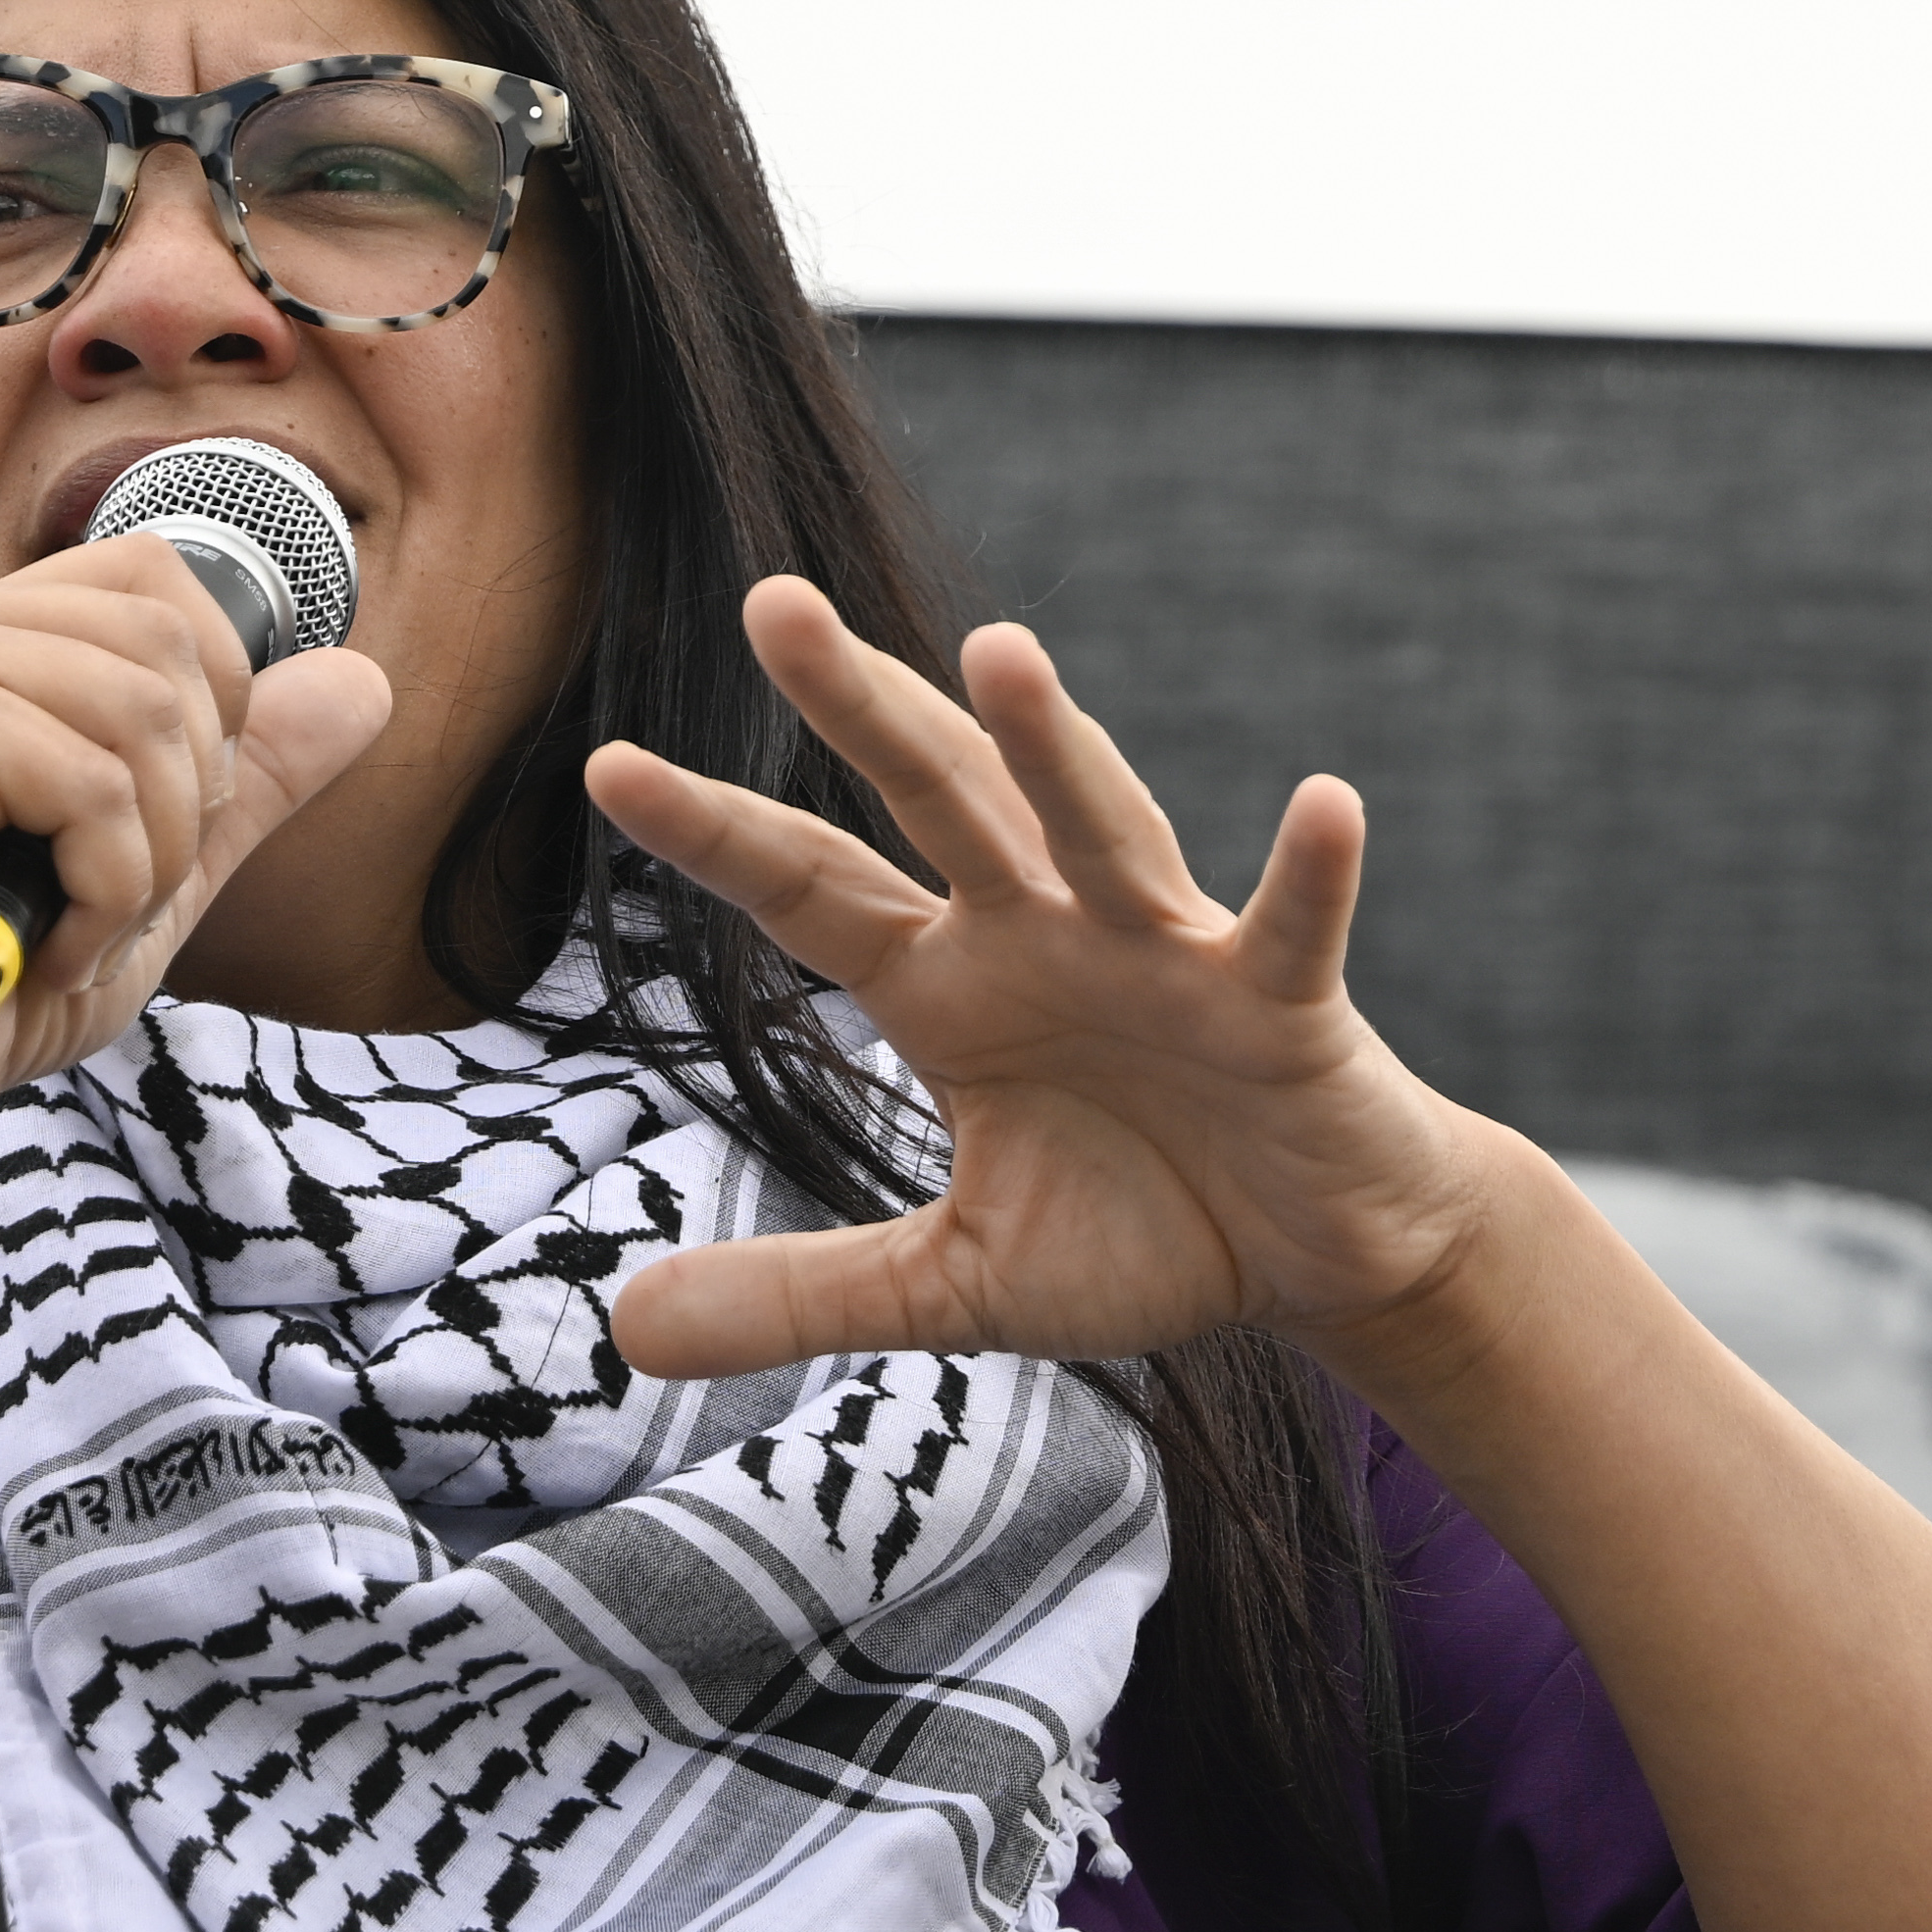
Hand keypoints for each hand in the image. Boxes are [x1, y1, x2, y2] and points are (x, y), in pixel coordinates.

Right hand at [0, 538, 391, 1115]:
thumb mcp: (141, 856)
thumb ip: (239, 769)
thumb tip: (367, 682)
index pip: (152, 581)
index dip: (206, 708)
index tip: (140, 830)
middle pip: (163, 646)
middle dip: (182, 802)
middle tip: (107, 900)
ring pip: (142, 715)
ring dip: (145, 860)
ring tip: (72, 930)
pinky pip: (96, 784)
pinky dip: (106, 892)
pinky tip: (42, 947)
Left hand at [583, 577, 1495, 1380]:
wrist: (1306, 1256)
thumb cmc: (1135, 1233)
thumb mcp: (949, 1284)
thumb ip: (799, 1294)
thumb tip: (627, 1329)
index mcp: (948, 986)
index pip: (809, 893)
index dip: (716, 835)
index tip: (606, 766)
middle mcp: (1042, 936)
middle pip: (936, 802)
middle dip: (859, 707)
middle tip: (772, 602)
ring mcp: (1164, 956)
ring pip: (1097, 828)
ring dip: (1054, 745)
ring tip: (1000, 652)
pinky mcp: (1282, 1005)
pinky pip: (1290, 931)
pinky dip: (1309, 874)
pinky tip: (1324, 805)